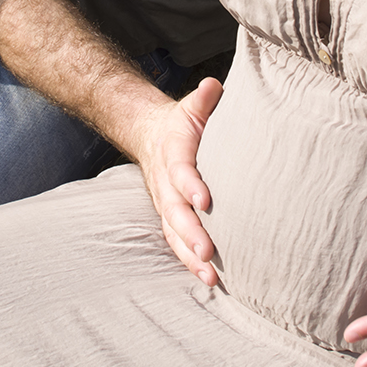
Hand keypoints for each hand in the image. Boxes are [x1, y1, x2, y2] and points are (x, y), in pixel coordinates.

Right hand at [137, 77, 222, 285]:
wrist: (153, 136)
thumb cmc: (182, 124)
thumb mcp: (191, 107)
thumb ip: (204, 99)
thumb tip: (214, 86)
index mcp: (173, 154)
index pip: (181, 171)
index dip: (191, 185)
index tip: (205, 200)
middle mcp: (166, 184)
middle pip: (176, 212)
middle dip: (191, 233)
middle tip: (208, 251)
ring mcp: (167, 204)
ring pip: (175, 234)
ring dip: (191, 256)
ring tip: (210, 276)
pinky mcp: (172, 219)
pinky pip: (178, 243)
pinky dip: (191, 262)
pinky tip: (210, 279)